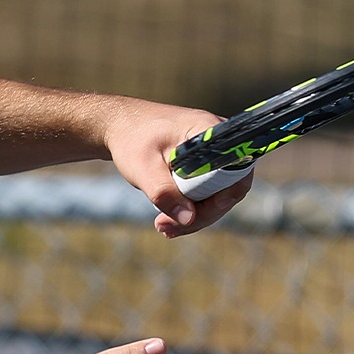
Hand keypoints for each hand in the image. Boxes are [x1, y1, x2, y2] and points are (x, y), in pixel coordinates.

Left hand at [98, 98, 250, 237]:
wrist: (118, 125)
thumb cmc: (131, 139)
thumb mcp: (142, 167)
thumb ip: (163, 192)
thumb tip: (188, 219)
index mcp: (211, 132)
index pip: (235, 173)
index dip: (220, 200)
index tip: (193, 216)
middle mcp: (220, 141)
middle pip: (228, 188)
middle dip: (200, 215)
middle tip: (166, 228)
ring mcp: (214, 152)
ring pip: (217, 194)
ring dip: (193, 216)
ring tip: (163, 227)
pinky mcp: (205, 163)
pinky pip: (207, 190)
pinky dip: (189, 207)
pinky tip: (168, 219)